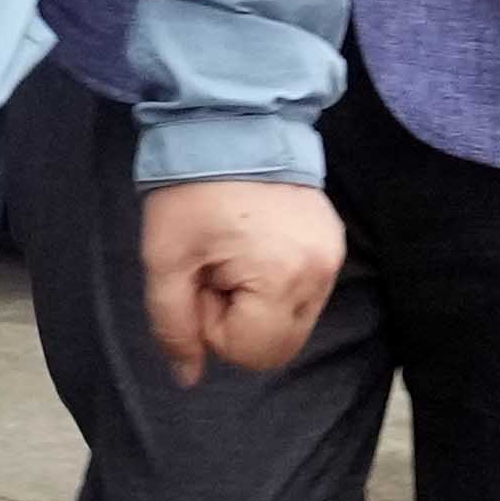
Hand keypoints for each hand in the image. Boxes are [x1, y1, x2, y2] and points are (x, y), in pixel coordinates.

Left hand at [141, 178, 343, 383]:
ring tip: (236, 256)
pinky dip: (278, 284)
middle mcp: (319, 274)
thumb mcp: (164, 259)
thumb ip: (173, 325)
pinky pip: (306, 292)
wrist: (233, 121)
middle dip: (240, 321)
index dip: (214, 324)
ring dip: (259, 304)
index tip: (203, 278)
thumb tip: (188, 378)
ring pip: (294, 321)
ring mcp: (333, 256)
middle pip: (279, 345)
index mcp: (281, 279)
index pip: (250, 350)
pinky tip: (257, 245)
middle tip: (217, 272)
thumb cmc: (192, 191)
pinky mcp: (335, 241)